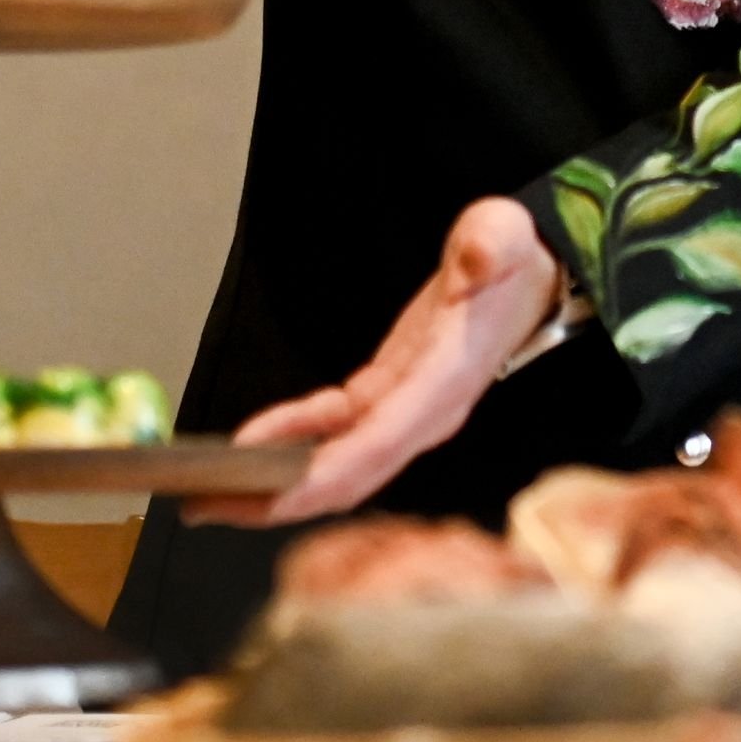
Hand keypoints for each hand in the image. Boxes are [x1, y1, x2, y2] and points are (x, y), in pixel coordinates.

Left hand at [184, 197, 565, 529]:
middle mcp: (425, 414)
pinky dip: (291, 440)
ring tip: (209, 494)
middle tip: (207, 506)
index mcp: (446, 382)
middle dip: (280, 499)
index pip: (381, 442)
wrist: (533, 276)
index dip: (324, 472)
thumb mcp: (504, 234)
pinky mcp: (388, 399)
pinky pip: (334, 432)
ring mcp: (406, 413)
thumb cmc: (513, 258)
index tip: (271, 491)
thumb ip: (491, 245)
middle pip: (350, 475)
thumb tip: (476, 260)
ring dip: (275, 484)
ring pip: (336, 465)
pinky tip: (251, 440)